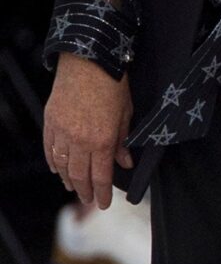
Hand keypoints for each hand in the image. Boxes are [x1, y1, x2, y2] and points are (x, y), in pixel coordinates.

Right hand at [42, 56, 132, 210]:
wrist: (88, 60)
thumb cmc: (112, 83)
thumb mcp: (127, 113)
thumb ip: (124, 141)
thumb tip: (125, 162)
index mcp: (104, 140)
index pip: (102, 177)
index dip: (103, 193)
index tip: (104, 203)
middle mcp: (81, 141)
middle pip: (80, 176)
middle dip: (85, 192)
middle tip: (88, 200)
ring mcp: (63, 132)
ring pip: (62, 165)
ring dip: (67, 179)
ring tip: (72, 187)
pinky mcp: (51, 122)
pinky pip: (50, 149)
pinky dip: (53, 162)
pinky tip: (56, 169)